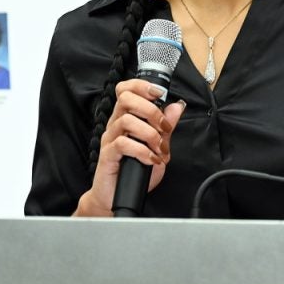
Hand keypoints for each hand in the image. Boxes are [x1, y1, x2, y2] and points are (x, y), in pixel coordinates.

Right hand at [75, 79, 185, 216]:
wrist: (116, 197)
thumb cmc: (136, 171)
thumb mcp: (158, 146)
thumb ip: (166, 127)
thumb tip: (176, 107)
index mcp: (126, 118)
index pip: (126, 90)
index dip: (141, 85)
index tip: (159, 93)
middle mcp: (116, 125)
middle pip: (126, 99)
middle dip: (150, 109)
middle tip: (163, 126)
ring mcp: (110, 139)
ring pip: (126, 120)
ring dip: (149, 133)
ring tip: (158, 147)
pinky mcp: (107, 155)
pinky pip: (123, 144)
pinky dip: (142, 151)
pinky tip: (151, 159)